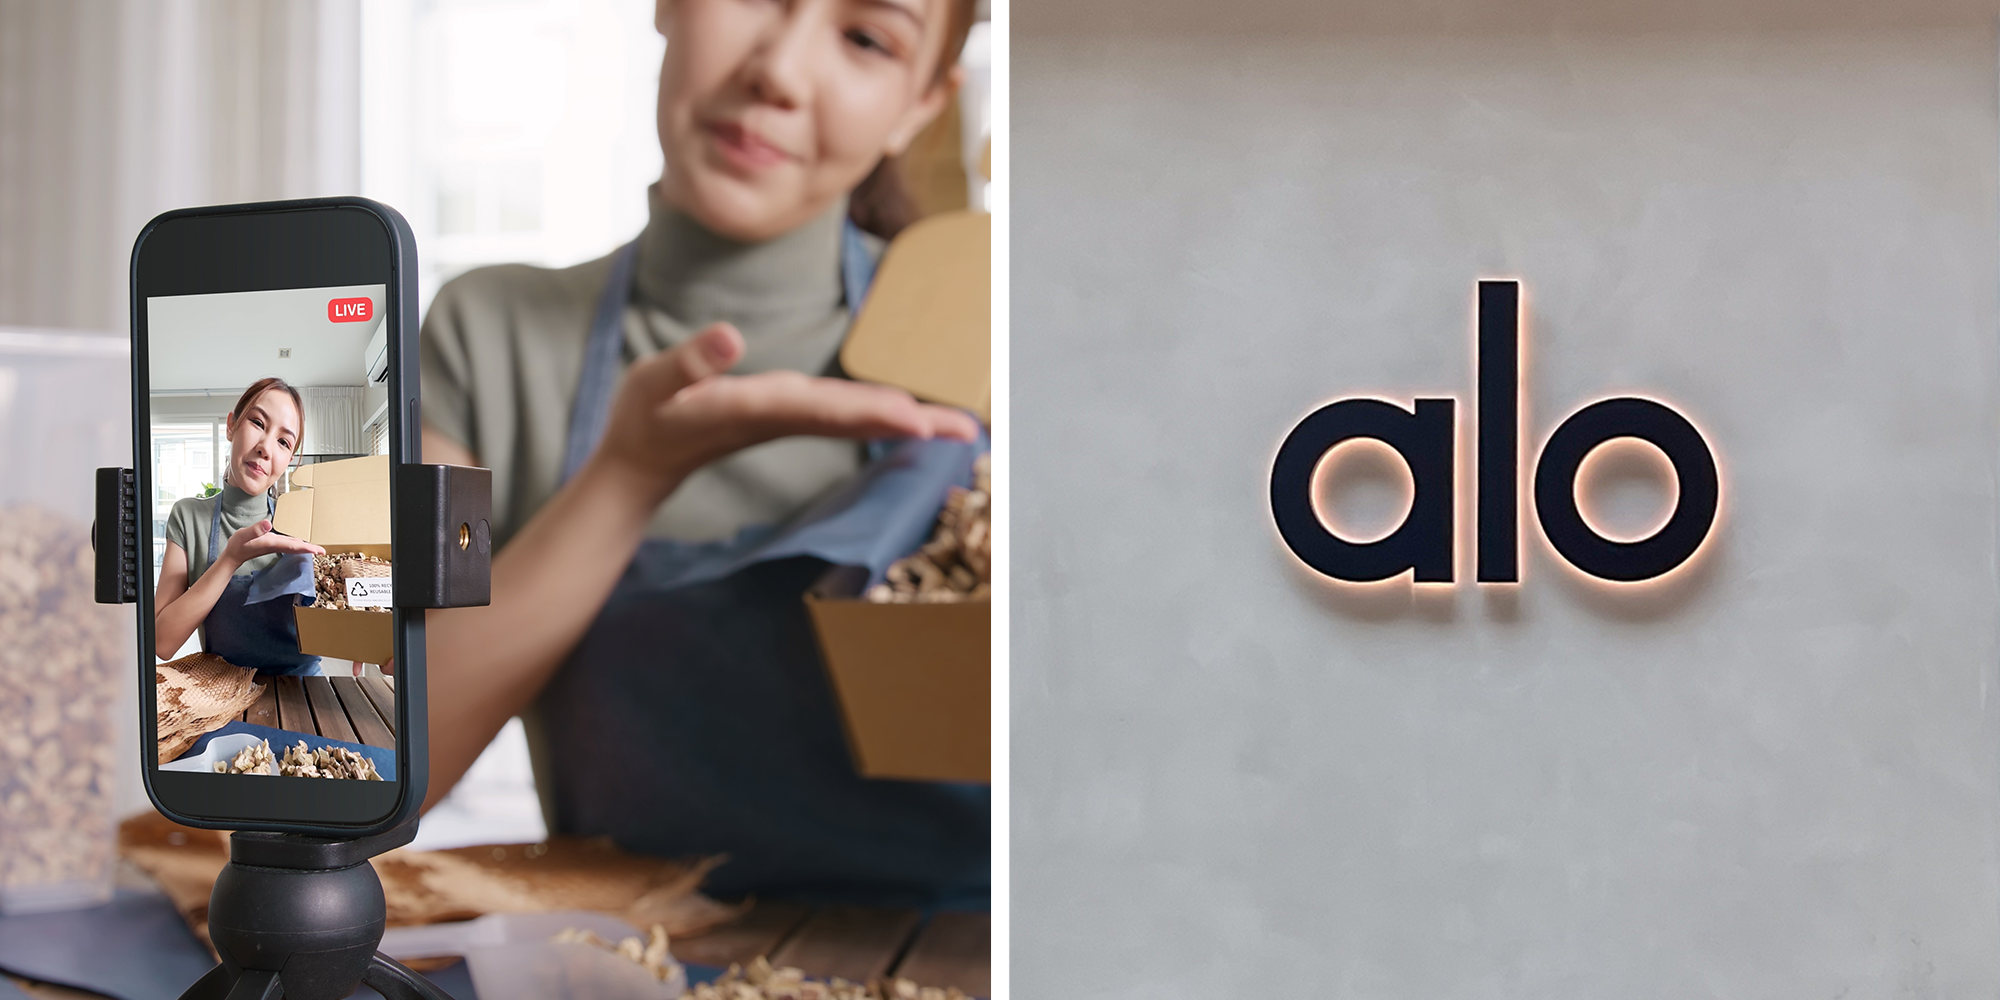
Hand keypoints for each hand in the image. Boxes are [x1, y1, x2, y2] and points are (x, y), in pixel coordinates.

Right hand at [218, 519, 324, 571]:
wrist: (233, 555)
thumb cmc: (238, 544)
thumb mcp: (244, 534)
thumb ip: (256, 530)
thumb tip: (268, 524)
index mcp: (272, 543)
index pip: (292, 546)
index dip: (305, 548)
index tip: (317, 551)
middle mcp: (276, 545)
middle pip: (296, 548)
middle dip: (310, 549)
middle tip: (323, 551)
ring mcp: (275, 545)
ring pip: (293, 547)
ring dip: (305, 547)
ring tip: (316, 549)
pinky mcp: (272, 543)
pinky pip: (288, 545)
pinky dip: (297, 544)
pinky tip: (301, 543)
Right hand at [592, 323, 979, 499]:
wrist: (644, 461)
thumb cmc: (649, 416)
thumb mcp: (656, 382)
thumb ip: (691, 362)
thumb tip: (729, 336)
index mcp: (755, 408)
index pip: (821, 408)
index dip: (869, 411)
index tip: (915, 419)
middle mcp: (784, 415)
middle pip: (857, 416)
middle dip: (912, 420)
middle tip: (965, 429)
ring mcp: (791, 417)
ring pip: (859, 416)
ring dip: (911, 420)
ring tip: (962, 427)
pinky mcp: (790, 414)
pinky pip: (849, 413)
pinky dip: (888, 412)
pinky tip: (919, 415)